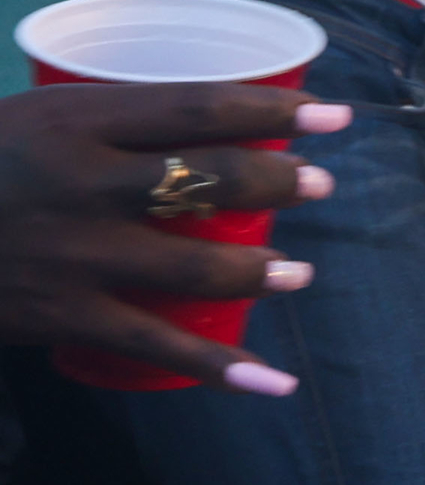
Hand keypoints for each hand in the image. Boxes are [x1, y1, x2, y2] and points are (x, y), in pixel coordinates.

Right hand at [0, 82, 343, 390]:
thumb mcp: (29, 117)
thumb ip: (107, 120)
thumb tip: (206, 118)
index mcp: (75, 119)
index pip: (200, 105)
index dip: (278, 108)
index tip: (335, 114)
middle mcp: (81, 182)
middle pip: (211, 179)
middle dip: (280, 183)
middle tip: (319, 187)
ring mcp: (72, 253)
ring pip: (197, 262)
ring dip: (262, 270)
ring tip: (298, 271)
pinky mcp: (58, 315)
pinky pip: (155, 345)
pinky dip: (221, 365)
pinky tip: (273, 379)